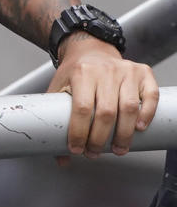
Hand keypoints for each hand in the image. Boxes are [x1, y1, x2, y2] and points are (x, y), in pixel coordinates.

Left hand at [47, 36, 156, 160]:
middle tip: (95, 152)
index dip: (79, 133)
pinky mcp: (141, 72)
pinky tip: (139, 127)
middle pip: (106, 112)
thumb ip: (55, 119)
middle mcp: (104, 70)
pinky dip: (147, 113)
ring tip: (117, 149)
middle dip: (100, 139)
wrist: (90, 48)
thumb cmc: (76, 72)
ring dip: (124, 134)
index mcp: (81, 72)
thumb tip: (60, 158)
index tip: (77, 148)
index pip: (82, 108)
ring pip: (128, 107)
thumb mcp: (59, 87)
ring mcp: (125, 70)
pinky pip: (150, 95)